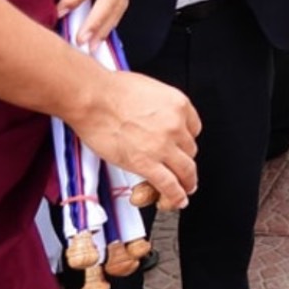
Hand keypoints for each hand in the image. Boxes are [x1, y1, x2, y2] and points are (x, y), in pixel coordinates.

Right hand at [68, 69, 200, 210]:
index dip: (186, 140)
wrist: (95, 98)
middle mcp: (175, 125)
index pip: (194, 128)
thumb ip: (160, 107)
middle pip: (191, 150)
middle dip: (186, 161)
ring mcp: (163, 146)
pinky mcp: (146, 163)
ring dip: (187, 182)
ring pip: (185, 170)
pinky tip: (178, 199)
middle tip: (184, 169)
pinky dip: (176, 195)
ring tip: (186, 189)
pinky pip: (168, 184)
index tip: (182, 146)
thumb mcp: (150, 89)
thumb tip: (156, 117)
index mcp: (178, 104)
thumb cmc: (113, 90)